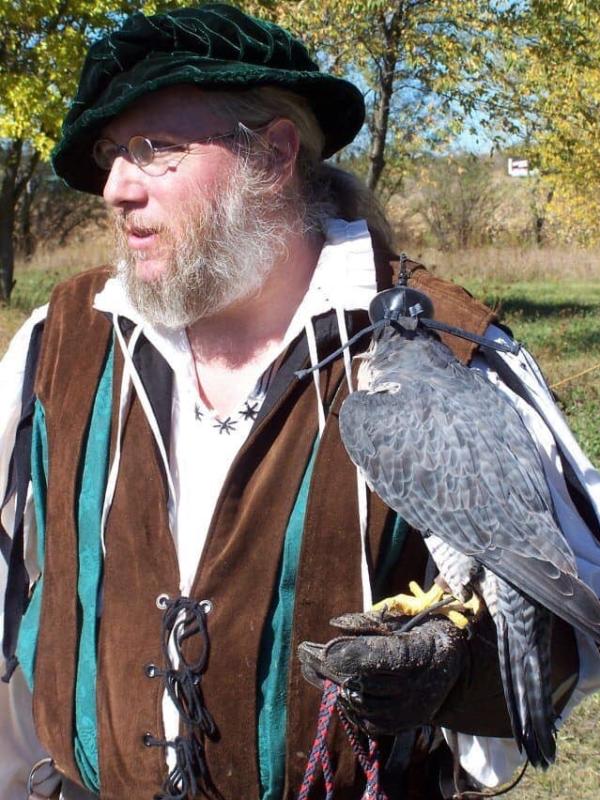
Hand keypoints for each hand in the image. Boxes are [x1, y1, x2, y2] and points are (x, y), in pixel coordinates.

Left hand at [298, 610, 467, 735]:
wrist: (458, 664)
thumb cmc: (426, 629)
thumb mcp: (405, 616)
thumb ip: (370, 621)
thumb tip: (335, 624)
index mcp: (417, 653)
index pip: (371, 658)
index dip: (340, 654)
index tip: (315, 647)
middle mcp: (415, 687)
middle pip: (360, 681)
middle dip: (326, 668)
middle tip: (305, 653)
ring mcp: (411, 711)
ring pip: (360, 704)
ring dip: (333, 686)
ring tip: (312, 668)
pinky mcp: (405, 724)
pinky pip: (368, 722)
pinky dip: (348, 707)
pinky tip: (335, 689)